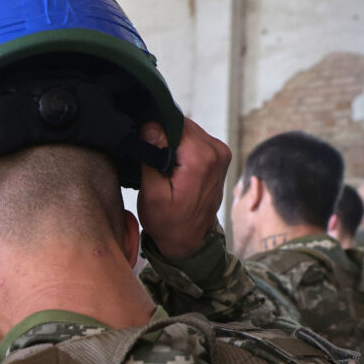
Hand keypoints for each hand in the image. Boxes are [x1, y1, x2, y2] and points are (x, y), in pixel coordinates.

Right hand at [137, 118, 231, 258]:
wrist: (189, 241)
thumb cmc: (168, 223)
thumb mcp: (153, 195)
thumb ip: (152, 157)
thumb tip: (150, 125)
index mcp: (201, 158)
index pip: (173, 122)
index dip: (154, 129)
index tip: (143, 145)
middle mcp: (216, 150)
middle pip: (181, 124)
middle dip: (162, 136)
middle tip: (149, 156)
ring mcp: (221, 152)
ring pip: (187, 130)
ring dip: (170, 142)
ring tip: (159, 163)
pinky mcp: (218, 155)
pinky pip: (193, 139)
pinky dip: (180, 147)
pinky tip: (170, 164)